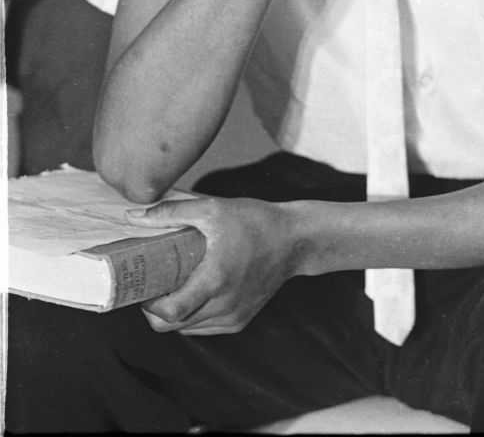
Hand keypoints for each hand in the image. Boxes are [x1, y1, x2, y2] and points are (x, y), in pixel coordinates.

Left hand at [126, 195, 295, 334]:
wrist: (295, 239)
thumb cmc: (254, 220)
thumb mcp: (212, 208)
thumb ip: (171, 212)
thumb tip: (133, 217)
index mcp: (215, 279)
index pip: (170, 313)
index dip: (148, 306)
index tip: (143, 287)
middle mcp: (224, 305)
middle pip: (174, 326)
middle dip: (156, 311)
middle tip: (152, 287)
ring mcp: (234, 316)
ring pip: (189, 329)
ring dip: (174, 314)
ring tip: (171, 288)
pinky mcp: (241, 319)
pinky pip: (206, 326)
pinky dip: (193, 316)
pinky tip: (193, 293)